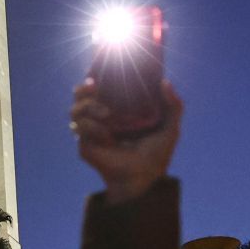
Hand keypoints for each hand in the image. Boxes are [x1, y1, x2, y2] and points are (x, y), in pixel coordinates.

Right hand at [71, 79, 181, 203]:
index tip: (99, 70)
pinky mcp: (85, 145)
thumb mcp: (170, 127)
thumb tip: (165, 81)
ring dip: (88, 107)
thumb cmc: (157, 154)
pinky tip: (107, 136)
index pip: (101, 89)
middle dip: (82, 89)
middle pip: (80, 96)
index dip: (95, 77)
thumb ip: (174, 104)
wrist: (144, 178)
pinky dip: (92, 127)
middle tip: (94, 86)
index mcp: (118, 111)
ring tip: (107, 114)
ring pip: (75, 110)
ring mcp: (91, 132)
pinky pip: (79, 128)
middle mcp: (101, 119)